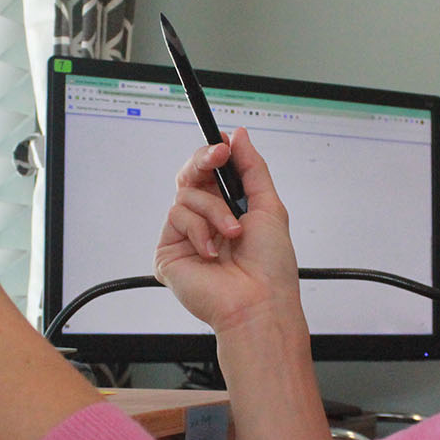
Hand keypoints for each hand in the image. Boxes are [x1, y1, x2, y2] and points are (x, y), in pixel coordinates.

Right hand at [154, 128, 304, 336]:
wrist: (259, 302)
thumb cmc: (270, 268)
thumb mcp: (269, 206)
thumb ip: (252, 168)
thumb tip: (239, 137)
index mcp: (229, 210)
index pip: (212, 173)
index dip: (213, 154)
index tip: (224, 143)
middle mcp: (205, 221)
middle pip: (190, 176)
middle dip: (204, 161)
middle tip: (217, 157)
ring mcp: (186, 236)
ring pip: (186, 196)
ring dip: (214, 211)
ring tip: (232, 234)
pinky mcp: (169, 252)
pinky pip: (176, 218)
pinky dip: (199, 231)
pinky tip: (212, 253)